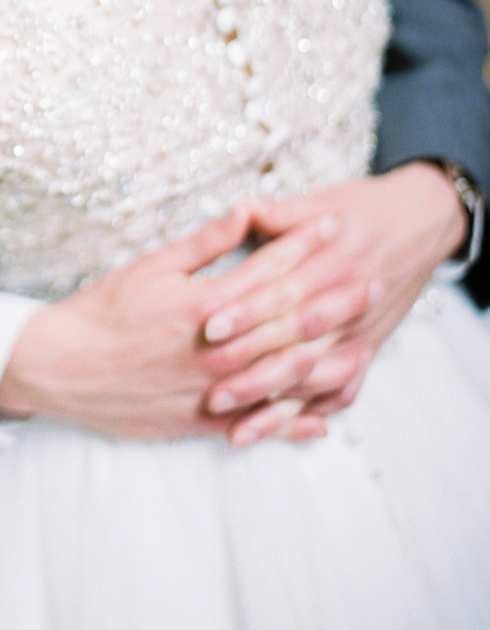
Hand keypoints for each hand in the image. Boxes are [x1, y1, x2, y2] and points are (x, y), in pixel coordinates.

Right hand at [0, 204, 351, 440]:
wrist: (63, 367)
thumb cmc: (102, 312)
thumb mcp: (150, 266)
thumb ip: (203, 245)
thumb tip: (245, 213)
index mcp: (205, 305)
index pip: (267, 270)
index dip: (303, 246)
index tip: (333, 226)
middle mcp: (217, 350)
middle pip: (288, 322)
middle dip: (332, 298)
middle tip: (369, 280)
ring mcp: (213, 389)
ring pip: (283, 377)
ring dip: (327, 358)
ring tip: (363, 343)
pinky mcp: (202, 421)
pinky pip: (258, 423)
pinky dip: (291, 420)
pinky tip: (321, 416)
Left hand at [200, 164, 467, 444]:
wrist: (420, 222)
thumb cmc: (364, 210)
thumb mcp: (319, 200)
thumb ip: (277, 212)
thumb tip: (239, 209)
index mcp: (329, 264)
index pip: (280, 294)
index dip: (244, 311)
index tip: (208, 328)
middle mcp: (345, 305)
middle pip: (295, 345)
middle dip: (254, 372)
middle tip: (213, 393)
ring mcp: (359, 333)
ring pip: (317, 380)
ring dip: (278, 405)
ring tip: (239, 424)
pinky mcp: (367, 350)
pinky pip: (342, 392)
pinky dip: (312, 414)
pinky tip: (280, 428)